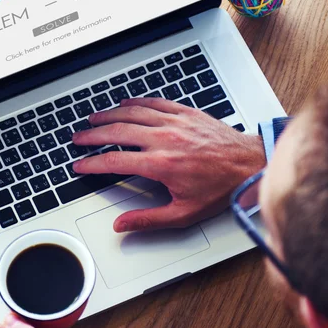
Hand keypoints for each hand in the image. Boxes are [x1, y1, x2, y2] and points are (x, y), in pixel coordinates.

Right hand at [72, 98, 264, 232]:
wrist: (249, 164)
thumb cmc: (220, 188)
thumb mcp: (184, 213)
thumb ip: (148, 219)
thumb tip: (122, 225)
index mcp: (161, 164)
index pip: (114, 161)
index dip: (92, 164)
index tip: (80, 165)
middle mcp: (164, 139)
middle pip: (117, 132)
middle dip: (92, 135)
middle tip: (78, 138)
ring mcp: (174, 122)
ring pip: (132, 113)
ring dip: (108, 115)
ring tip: (93, 119)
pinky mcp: (184, 112)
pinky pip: (153, 102)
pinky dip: (135, 102)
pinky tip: (124, 103)